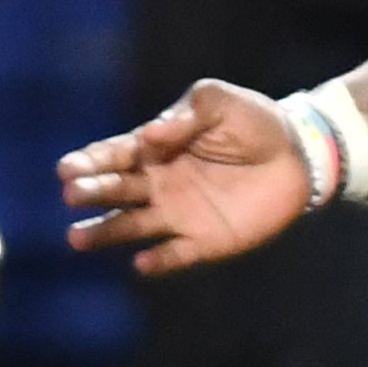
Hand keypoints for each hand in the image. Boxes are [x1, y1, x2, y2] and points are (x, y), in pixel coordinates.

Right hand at [60, 80, 314, 271]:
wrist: (299, 155)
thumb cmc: (254, 121)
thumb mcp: (220, 102)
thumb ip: (186, 114)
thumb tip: (149, 134)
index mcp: (156, 148)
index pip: (116, 155)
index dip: (91, 161)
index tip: (68, 168)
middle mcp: (159, 184)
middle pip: (117, 190)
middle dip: (93, 192)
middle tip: (71, 195)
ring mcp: (178, 215)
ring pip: (133, 226)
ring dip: (106, 232)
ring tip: (77, 238)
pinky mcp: (204, 241)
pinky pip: (175, 254)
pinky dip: (158, 261)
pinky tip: (141, 263)